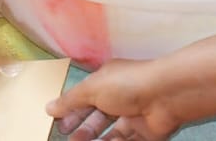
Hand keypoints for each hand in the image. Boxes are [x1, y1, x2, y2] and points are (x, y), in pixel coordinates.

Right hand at [48, 59, 183, 140]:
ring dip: (96, 140)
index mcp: (109, 80)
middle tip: (69, 138)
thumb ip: (71, 100)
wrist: (166, 95)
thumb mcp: (92, 88)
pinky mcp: (146, 133)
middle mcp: (122, 97)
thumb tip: (49, 106)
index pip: (86, 96)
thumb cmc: (127, 84)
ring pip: (111, 132)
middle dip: (82, 128)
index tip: (58, 123)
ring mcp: (135, 115)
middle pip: (98, 116)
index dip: (72, 110)